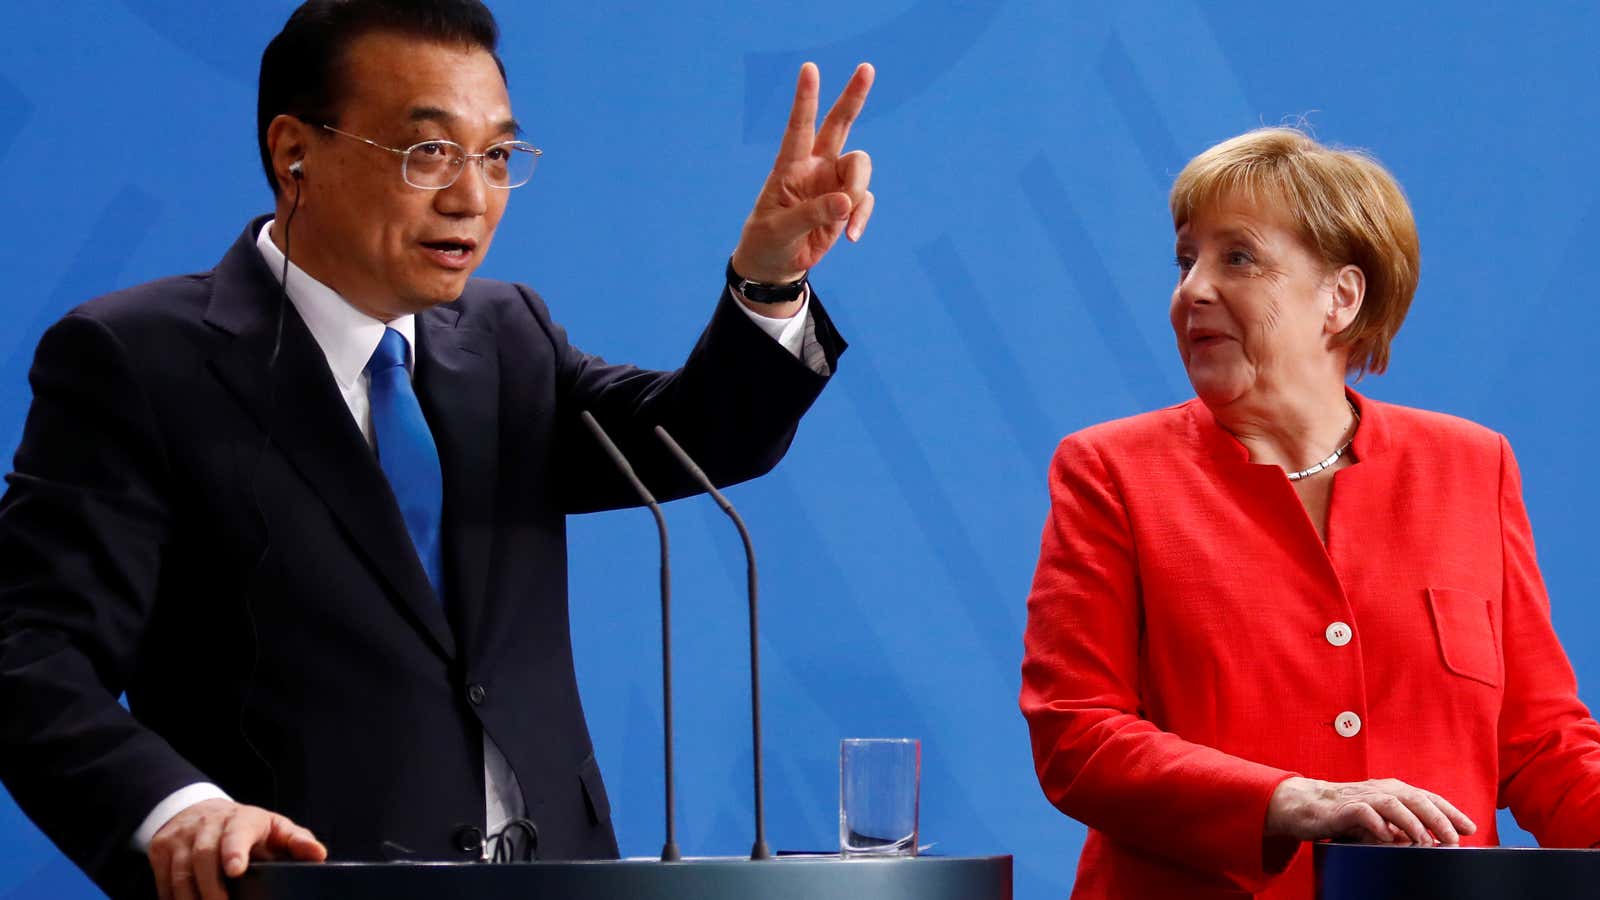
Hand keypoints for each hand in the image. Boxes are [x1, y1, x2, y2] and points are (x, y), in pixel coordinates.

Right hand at [147, 798, 326, 899]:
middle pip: (204, 855)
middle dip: (212, 887)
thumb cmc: (247, 828)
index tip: (236, 870)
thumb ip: (297, 842)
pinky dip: (173, 898)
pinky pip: (163, 880)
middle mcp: (208, 824)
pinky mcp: (160, 849)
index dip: (234, 850)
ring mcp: (181, 836)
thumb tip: (319, 855)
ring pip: (181, 871)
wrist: (200, 811)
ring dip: (191, 898)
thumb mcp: (275, 828)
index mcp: (242, 819)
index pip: (237, 831)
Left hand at [730, 61, 875, 289]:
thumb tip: (847, 202)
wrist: (776, 265)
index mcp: (789, 166)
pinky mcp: (847, 203)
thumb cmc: (768, 241)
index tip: (809, 69)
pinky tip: (851, 238)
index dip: (805, 99)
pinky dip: (862, 218)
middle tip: (866, 67)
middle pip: (838, 124)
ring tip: (844, 221)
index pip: (798, 127)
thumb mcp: (780, 230)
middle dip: (853, 97)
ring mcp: (832, 183)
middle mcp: (814, 167)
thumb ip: (811, 214)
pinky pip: (865, 200)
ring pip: (860, 166)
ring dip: (857, 191)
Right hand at [1265, 776, 1477, 846]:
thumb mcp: (1378, 819)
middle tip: (1453, 838)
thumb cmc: (1344, 812)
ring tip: (1425, 841)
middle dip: (1438, 818)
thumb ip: (1400, 827)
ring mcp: (1362, 796)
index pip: (1427, 797)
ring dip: (1413, 823)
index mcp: (1392, 790)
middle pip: (1415, 798)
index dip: (1450, 811)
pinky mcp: (1343, 807)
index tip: (1470, 828)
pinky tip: (1388, 838)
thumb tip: (1425, 841)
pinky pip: (1364, 813)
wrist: (1305, 805)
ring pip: (1394, 803)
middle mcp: (1381, 789)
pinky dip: (1378, 824)